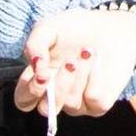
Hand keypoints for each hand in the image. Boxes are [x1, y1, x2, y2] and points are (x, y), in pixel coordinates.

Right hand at [14, 6, 135, 117]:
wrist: (111, 25)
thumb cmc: (75, 28)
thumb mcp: (49, 28)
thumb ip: (34, 44)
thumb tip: (36, 66)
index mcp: (39, 80)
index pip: (24, 100)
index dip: (30, 91)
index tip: (43, 72)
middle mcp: (56, 95)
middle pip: (45, 109)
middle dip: (57, 87)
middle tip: (70, 63)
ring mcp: (78, 102)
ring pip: (70, 102)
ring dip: (80, 73)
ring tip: (88, 51)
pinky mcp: (99, 103)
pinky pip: (93, 100)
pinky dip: (96, 77)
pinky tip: (98, 62)